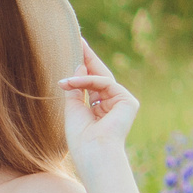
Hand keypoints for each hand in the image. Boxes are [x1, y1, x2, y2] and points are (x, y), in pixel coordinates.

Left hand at [59, 44, 139, 164]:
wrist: (93, 153)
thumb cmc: (81, 138)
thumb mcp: (73, 108)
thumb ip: (76, 88)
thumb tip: (79, 67)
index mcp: (100, 108)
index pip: (92, 83)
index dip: (84, 67)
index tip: (76, 49)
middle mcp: (113, 103)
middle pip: (100, 75)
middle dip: (88, 58)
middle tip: (78, 39)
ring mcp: (122, 102)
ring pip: (100, 79)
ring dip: (80, 77)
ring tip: (63, 81)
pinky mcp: (128, 101)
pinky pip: (104, 83)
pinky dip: (87, 81)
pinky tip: (71, 83)